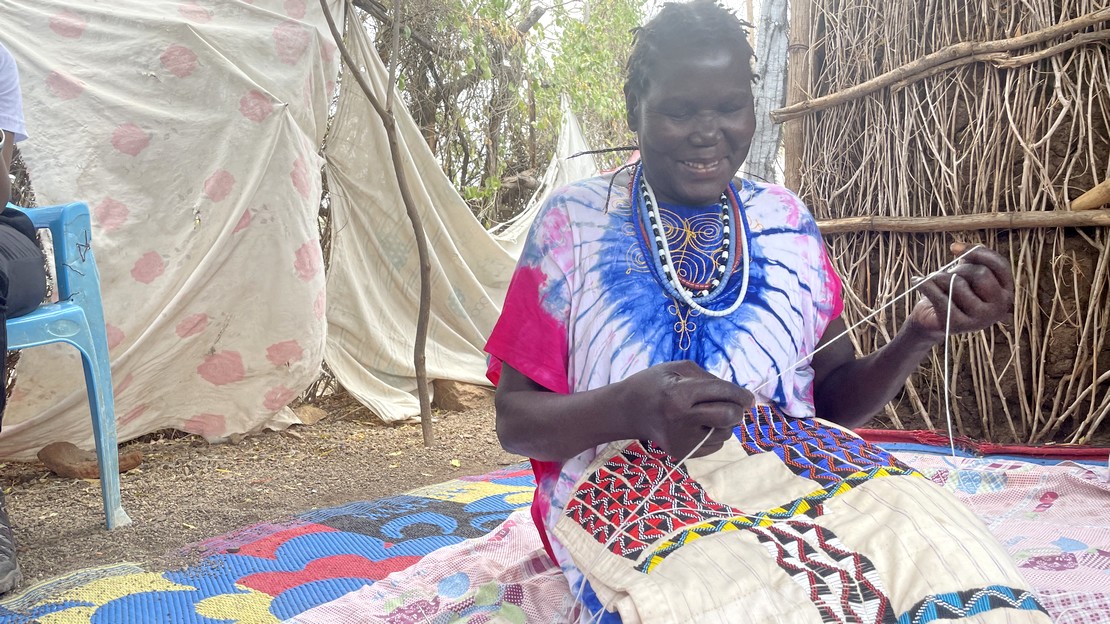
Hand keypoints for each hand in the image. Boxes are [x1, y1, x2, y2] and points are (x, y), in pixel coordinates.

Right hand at [622, 360, 752, 459]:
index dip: (741, 394)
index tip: (750, 398)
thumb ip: (710, 379)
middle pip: (729, 417)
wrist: (626, 411)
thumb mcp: (677, 369)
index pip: (722, 393)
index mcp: (679, 395)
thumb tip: (739, 397)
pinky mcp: (682, 454)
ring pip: (724, 433)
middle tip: (734, 405)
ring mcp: (681, 441)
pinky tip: (696, 425)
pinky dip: (713, 434)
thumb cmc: (653, 384)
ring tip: (704, 413)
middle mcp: (681, 420)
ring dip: (723, 422)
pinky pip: (714, 445)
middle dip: (737, 410)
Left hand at [907, 243, 1013, 341]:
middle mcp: (999, 309)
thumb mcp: (966, 271)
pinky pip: (938, 296)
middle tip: (946, 274)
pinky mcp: (957, 325)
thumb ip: (971, 257)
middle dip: (958, 269)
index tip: (954, 247)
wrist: (932, 319)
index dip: (979, 252)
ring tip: (934, 282)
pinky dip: (924, 285)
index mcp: (1006, 293)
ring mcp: (980, 319)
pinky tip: (917, 280)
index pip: (1000, 265)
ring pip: (958, 284)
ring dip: (939, 278)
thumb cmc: (951, 291)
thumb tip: (958, 248)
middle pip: (980, 273)